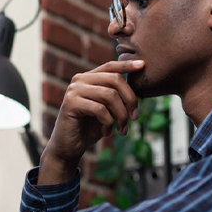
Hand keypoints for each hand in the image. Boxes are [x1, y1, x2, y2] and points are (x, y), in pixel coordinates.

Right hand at [39, 60, 143, 184]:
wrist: (69, 147)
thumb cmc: (89, 128)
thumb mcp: (107, 109)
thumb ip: (116, 96)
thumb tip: (137, 88)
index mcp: (88, 78)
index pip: (110, 66)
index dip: (127, 65)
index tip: (143, 65)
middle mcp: (79, 80)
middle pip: (115, 79)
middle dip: (130, 100)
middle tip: (135, 118)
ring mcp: (74, 90)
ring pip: (110, 95)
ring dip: (121, 115)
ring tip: (121, 129)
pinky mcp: (70, 103)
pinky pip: (100, 109)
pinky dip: (108, 122)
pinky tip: (106, 132)